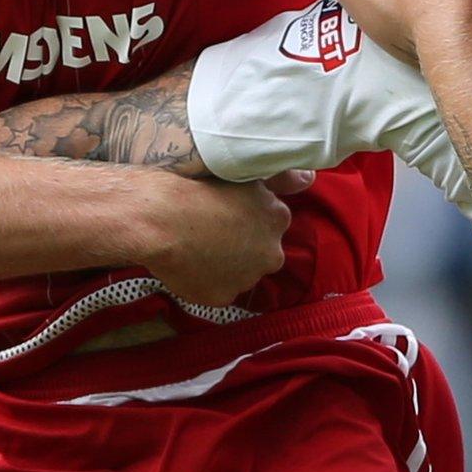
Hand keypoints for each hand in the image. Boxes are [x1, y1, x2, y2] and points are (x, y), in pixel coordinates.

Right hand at [141, 176, 301, 305]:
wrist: (162, 218)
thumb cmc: (198, 187)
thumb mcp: (242, 173)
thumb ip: (280, 178)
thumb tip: (309, 177)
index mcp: (277, 218)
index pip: (271, 222)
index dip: (248, 219)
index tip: (227, 213)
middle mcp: (271, 252)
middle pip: (261, 251)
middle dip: (243, 246)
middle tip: (212, 232)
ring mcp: (248, 279)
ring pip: (240, 273)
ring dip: (226, 265)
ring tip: (197, 248)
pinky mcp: (223, 298)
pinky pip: (217, 290)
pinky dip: (206, 282)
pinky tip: (188, 265)